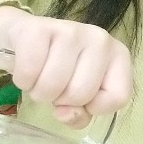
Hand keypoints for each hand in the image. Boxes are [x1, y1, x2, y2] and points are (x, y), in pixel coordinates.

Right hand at [0, 8, 131, 127]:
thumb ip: (80, 115)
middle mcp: (100, 39)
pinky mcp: (40, 28)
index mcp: (118, 56)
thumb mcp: (79, 98)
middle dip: (61, 99)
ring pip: (53, 84)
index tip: (81, 99)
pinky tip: (27, 69)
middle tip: (55, 86)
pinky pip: (29, 71)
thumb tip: (66, 113)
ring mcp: (71, 30)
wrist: (26, 39)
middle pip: (81, 93)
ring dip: (39, 92)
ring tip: (40, 78)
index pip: (118, 97)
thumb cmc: (59, 70)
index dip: (94, 108)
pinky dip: (23, 80)